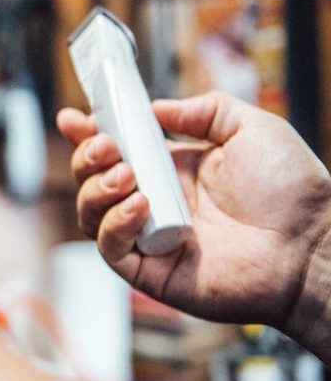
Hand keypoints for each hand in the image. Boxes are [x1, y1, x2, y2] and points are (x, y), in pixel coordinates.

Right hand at [57, 93, 330, 339]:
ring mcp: (150, 237)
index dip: (88, 135)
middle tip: (106, 146)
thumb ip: (201, 110)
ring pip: (91, 214)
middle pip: (93, 180)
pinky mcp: (151, 271)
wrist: (313, 244)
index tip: (74, 118)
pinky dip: (115, 224)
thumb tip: (153, 109)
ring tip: (127, 175)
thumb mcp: (249, 127)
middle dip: (86, 157)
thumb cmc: (291, 189)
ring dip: (96, 189)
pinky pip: (111, 248)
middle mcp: (155, 202)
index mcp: (172, 170)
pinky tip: (141, 205)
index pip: (116, 150)